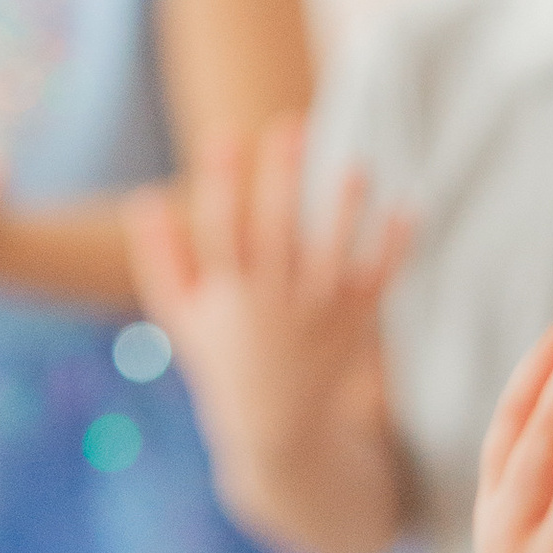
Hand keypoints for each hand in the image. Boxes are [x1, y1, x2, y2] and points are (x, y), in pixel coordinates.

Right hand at [126, 119, 408, 503]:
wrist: (277, 428)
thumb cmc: (223, 359)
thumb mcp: (181, 317)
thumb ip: (162, 260)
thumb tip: (145, 200)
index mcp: (227, 295)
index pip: (220, 230)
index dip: (221, 182)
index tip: (223, 134)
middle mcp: (273, 303)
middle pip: (277, 231)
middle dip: (282, 178)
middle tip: (291, 124)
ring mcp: (318, 314)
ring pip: (333, 254)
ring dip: (345, 210)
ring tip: (356, 165)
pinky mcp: (354, 324)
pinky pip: (378, 280)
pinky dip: (393, 247)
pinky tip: (407, 207)